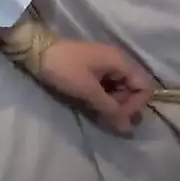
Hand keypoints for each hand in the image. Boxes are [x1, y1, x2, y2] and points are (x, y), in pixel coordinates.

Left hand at [33, 39, 155, 134]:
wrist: (35, 50)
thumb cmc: (63, 68)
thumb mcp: (88, 90)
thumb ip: (110, 109)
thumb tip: (128, 129)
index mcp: (121, 61)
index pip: (144, 87)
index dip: (135, 104)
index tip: (118, 115)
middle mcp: (117, 61)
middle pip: (133, 89)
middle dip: (123, 104)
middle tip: (106, 113)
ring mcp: (105, 64)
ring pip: (120, 89)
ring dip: (113, 102)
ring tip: (98, 110)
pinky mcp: (93, 69)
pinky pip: (107, 86)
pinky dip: (103, 96)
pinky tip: (93, 103)